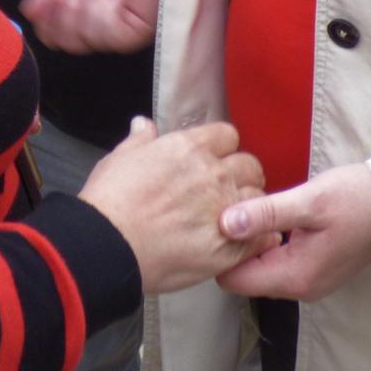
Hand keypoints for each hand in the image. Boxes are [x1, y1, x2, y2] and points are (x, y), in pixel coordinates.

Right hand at [20, 0, 165, 53]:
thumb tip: (27, 10)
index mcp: (76, 7)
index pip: (49, 32)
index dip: (45, 18)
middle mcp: (92, 24)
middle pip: (61, 40)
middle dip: (64, 11)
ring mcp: (112, 32)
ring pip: (81, 40)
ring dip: (86, 7)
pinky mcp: (131, 35)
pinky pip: (104, 37)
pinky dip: (103, 12)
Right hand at [79, 118, 272, 294]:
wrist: (108, 245)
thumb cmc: (110, 203)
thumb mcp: (119, 159)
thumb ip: (140, 140)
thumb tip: (143, 124)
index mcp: (189, 148)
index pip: (227, 135)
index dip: (221, 148)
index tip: (213, 160)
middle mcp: (213, 174)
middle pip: (249, 165)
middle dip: (242, 175)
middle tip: (228, 190)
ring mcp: (224, 208)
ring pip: (258, 198)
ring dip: (249, 206)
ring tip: (235, 218)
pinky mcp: (230, 244)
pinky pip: (262, 235)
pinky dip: (261, 237)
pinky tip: (251, 241)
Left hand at [215, 164, 370, 302]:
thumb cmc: (356, 199)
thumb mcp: (309, 201)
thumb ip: (266, 214)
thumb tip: (224, 224)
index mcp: (294, 277)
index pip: (234, 281)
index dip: (220, 252)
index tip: (214, 221)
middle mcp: (299, 288)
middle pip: (245, 276)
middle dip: (233, 247)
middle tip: (227, 209)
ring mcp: (309, 280)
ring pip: (260, 268)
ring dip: (250, 243)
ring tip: (244, 208)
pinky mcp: (315, 268)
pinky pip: (277, 261)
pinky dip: (267, 242)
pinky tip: (266, 216)